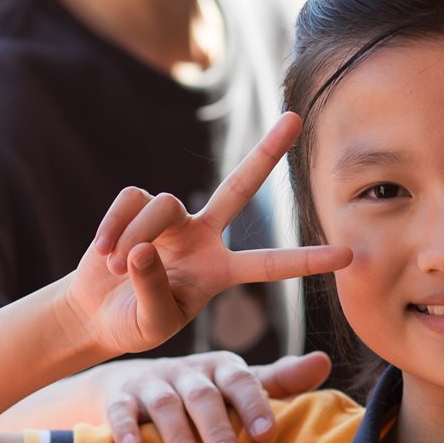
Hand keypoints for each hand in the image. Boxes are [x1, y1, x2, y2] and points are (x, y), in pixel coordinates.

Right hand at [59, 113, 353, 356]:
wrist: (95, 314)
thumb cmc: (132, 324)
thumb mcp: (151, 322)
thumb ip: (153, 289)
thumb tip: (144, 248)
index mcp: (219, 272)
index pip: (269, 265)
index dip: (306, 260)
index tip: (348, 255)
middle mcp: (204, 237)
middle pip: (240, 186)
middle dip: (267, 152)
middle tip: (296, 118)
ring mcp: (173, 219)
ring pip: (162, 205)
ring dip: (136, 236)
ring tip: (116, 267)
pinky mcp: (138, 205)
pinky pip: (130, 202)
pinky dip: (112, 227)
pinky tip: (102, 252)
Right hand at [103, 350, 333, 442]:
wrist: (131, 385)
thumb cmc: (200, 393)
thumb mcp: (236, 385)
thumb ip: (279, 381)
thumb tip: (324, 361)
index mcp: (220, 368)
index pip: (240, 381)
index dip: (252, 405)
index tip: (266, 435)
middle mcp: (186, 372)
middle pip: (202, 396)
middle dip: (216, 427)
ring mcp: (151, 384)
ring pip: (164, 406)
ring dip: (178, 436)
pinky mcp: (118, 398)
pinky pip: (120, 411)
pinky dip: (124, 428)